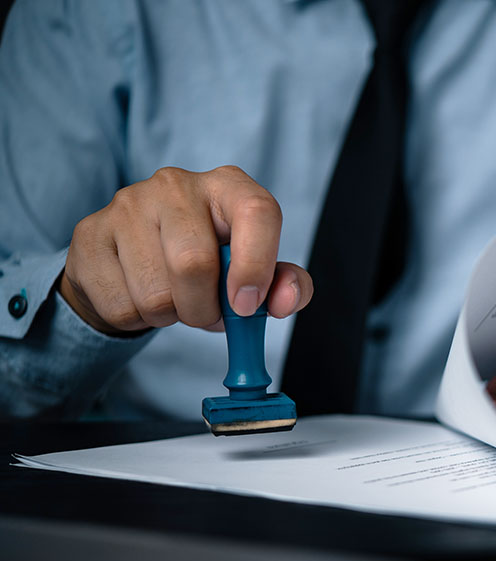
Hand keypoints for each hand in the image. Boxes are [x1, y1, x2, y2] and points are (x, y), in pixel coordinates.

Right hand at [60, 165, 312, 334]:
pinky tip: (139, 296)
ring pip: (155, 294)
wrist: (136, 263)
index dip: (257, 265)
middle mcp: (176, 185)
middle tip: (206, 314)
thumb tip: (285, 300)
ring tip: (172, 299)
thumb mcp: (256, 273)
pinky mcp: (89, 234)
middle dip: (204, 309)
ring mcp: (126, 204)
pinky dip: (137, 320)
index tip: (247, 305)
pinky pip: (121, 306)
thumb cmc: (210, 266)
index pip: (257, 211)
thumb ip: (286, 285)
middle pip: (193, 263)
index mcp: (228, 187)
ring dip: (170, 317)